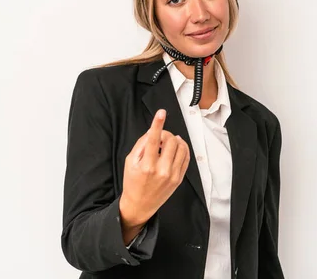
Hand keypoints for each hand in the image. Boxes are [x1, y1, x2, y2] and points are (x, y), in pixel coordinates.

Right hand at [119, 109, 189, 229]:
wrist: (140, 204)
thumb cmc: (133, 182)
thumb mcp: (130, 162)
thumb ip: (141, 145)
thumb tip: (153, 131)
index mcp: (146, 165)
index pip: (154, 140)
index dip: (157, 124)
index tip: (161, 113)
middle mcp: (161, 170)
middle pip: (170, 141)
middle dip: (166, 134)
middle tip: (160, 137)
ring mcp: (172, 175)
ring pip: (181, 148)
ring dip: (175, 140)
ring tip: (168, 142)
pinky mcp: (179, 179)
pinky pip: (186, 157)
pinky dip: (183, 148)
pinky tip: (177, 147)